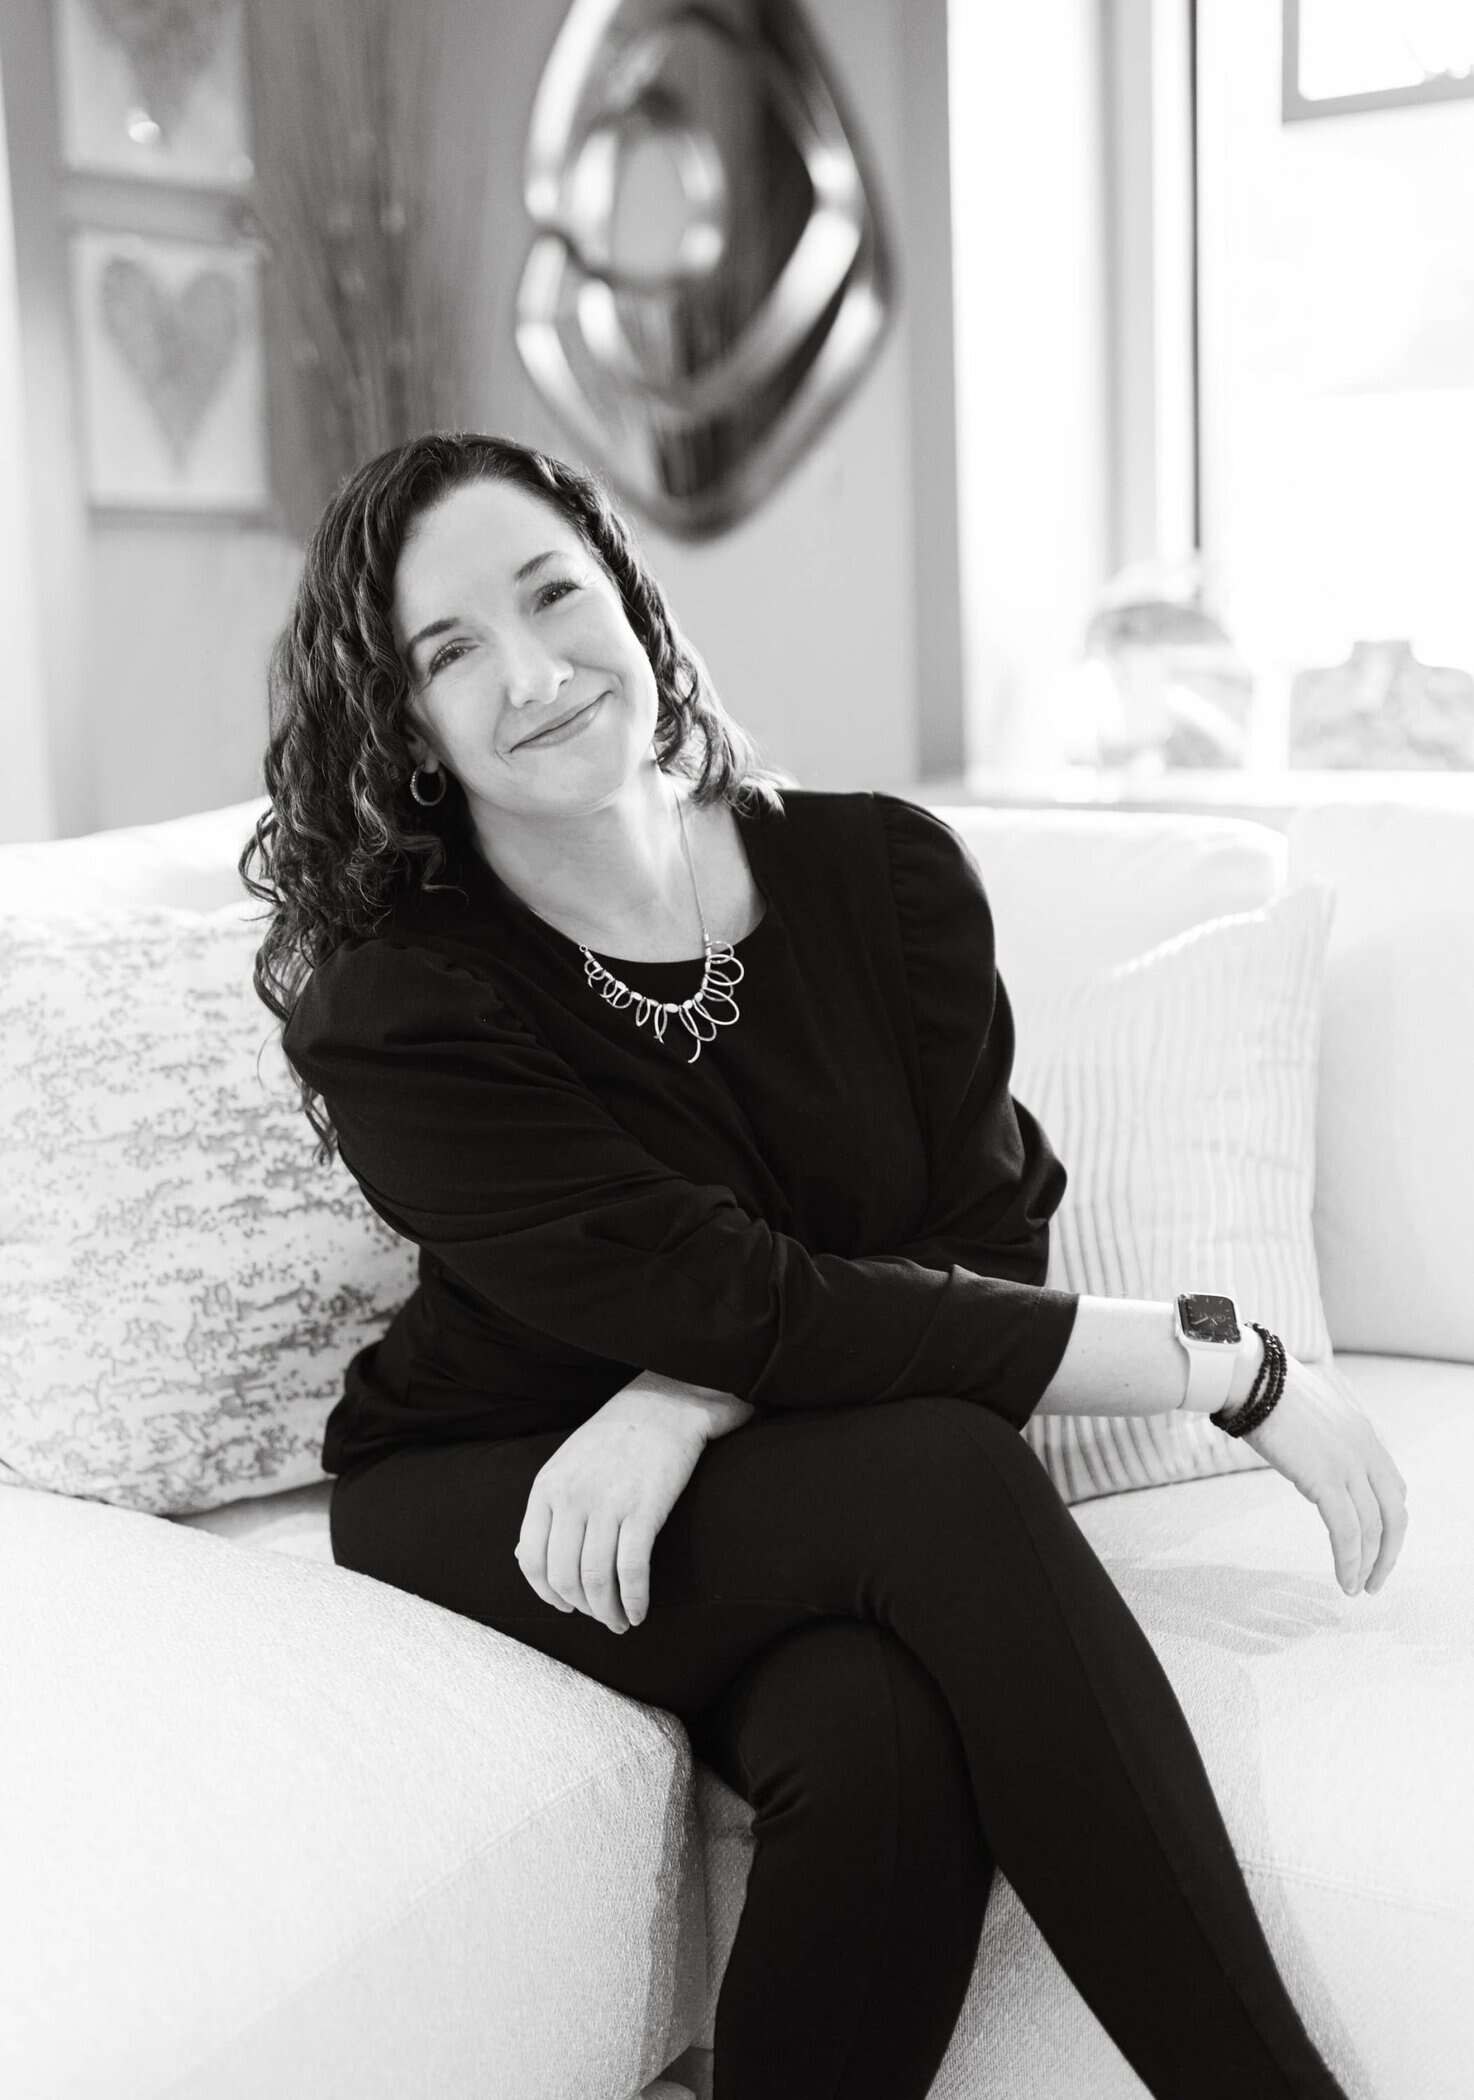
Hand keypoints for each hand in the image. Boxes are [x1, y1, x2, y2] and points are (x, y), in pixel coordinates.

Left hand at [513, 1393, 709, 1633]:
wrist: (665, 1403)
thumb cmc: (615, 1436)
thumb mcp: (565, 1464)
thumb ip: (545, 1508)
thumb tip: (523, 1557)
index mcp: (547, 1487)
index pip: (532, 1560)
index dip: (548, 1594)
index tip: (567, 1606)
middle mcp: (572, 1498)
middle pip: (565, 1577)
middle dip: (582, 1609)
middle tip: (601, 1619)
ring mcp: (607, 1503)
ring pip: (597, 1580)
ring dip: (608, 1613)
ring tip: (621, 1621)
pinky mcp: (644, 1509)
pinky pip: (632, 1571)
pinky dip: (634, 1600)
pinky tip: (640, 1610)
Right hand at [1237, 1352, 1407, 1595]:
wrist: (1250, 1377)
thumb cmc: (1267, 1390)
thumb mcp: (1311, 1412)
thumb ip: (1323, 1438)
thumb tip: (1310, 1456)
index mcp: (1364, 1434)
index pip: (1393, 1487)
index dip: (1390, 1522)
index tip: (1377, 1544)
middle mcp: (1366, 1450)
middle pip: (1394, 1513)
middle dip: (1389, 1552)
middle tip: (1376, 1579)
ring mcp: (1348, 1464)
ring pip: (1373, 1528)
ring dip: (1368, 1564)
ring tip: (1356, 1588)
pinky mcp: (1325, 1479)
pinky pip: (1347, 1531)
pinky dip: (1349, 1560)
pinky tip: (1343, 1579)